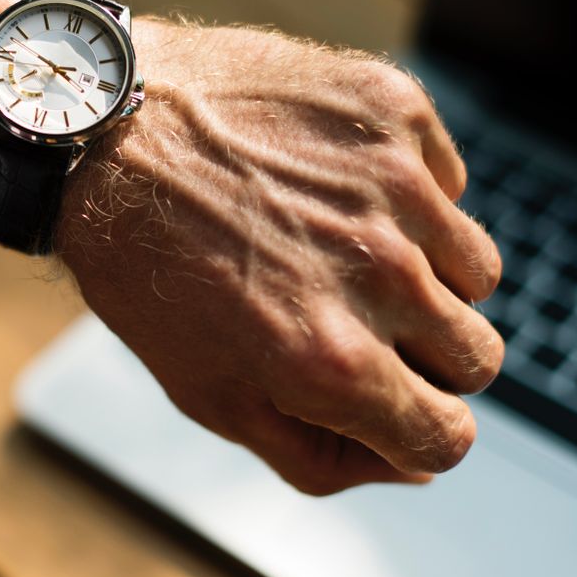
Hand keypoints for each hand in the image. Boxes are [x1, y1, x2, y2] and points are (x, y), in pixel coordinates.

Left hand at [0, 0, 502, 495]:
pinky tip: (329, 182)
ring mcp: (395, 185)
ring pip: (477, 272)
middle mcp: (380, 275)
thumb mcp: (206, 392)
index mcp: (331, 362)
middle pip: (477, 358)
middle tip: (351, 316)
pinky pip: (449, 182)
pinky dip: (407, 194)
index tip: (387, 401)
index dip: (415, 430)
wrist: (99, 129)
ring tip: (338, 246)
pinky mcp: (395, 111)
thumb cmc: (142, 268)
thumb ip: (315, 455)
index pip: (446, 438)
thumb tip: (409, 464)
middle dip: (423, 357)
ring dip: (424, 273)